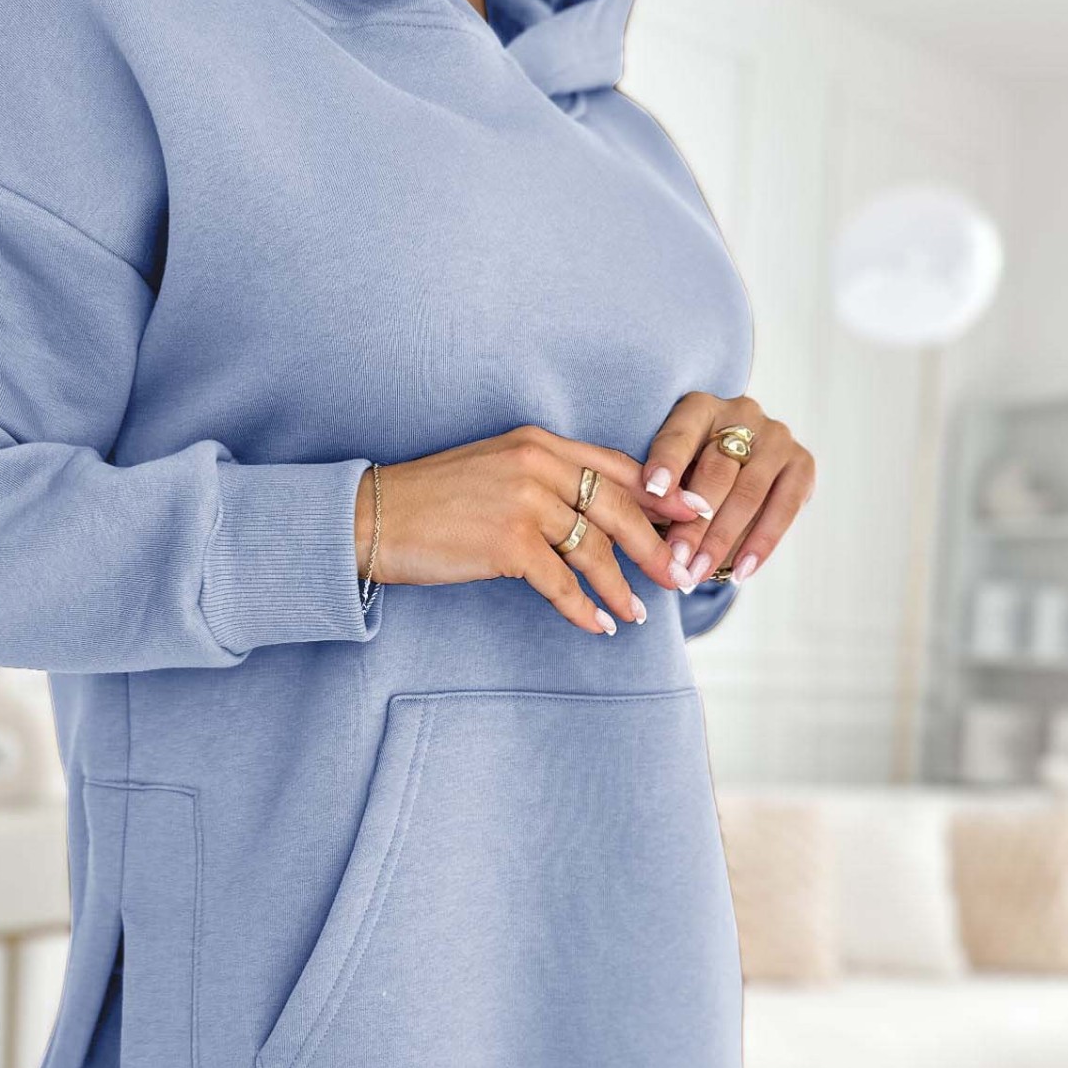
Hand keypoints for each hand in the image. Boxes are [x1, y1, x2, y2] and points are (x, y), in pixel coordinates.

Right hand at [356, 426, 680, 635]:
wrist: (374, 517)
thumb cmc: (431, 501)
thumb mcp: (493, 471)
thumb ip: (542, 480)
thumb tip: (590, 516)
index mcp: (537, 442)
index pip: (616, 466)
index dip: (661, 494)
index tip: (694, 515)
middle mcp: (535, 464)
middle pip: (618, 507)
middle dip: (656, 546)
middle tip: (681, 576)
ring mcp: (522, 501)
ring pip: (594, 548)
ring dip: (621, 586)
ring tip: (637, 613)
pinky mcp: (507, 542)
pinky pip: (561, 583)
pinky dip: (584, 608)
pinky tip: (599, 625)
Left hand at [637, 393, 814, 589]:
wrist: (740, 474)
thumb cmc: (689, 477)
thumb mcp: (670, 476)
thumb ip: (663, 496)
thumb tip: (653, 537)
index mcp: (700, 408)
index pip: (681, 434)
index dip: (667, 461)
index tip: (652, 490)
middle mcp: (742, 412)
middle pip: (716, 470)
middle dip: (693, 521)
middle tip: (674, 559)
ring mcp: (777, 437)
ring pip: (749, 492)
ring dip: (722, 539)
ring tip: (699, 572)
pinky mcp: (802, 463)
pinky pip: (784, 507)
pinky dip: (761, 543)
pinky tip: (741, 571)